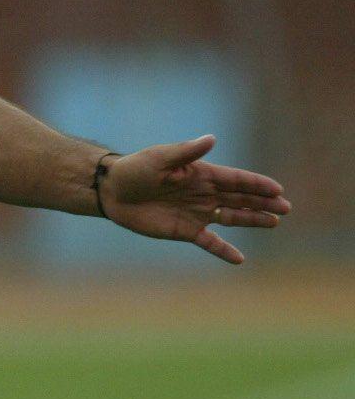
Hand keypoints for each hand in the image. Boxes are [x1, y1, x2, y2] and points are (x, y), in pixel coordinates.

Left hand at [99, 135, 291, 264]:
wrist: (112, 192)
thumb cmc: (136, 169)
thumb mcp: (160, 158)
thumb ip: (187, 152)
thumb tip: (211, 139)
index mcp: (202, 174)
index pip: (236, 179)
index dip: (257, 184)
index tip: (278, 189)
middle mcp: (204, 193)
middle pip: (240, 198)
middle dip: (263, 202)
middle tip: (286, 208)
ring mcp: (196, 213)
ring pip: (231, 217)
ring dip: (252, 220)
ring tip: (274, 222)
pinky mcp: (184, 230)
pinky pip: (209, 242)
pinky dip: (223, 250)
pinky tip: (240, 259)